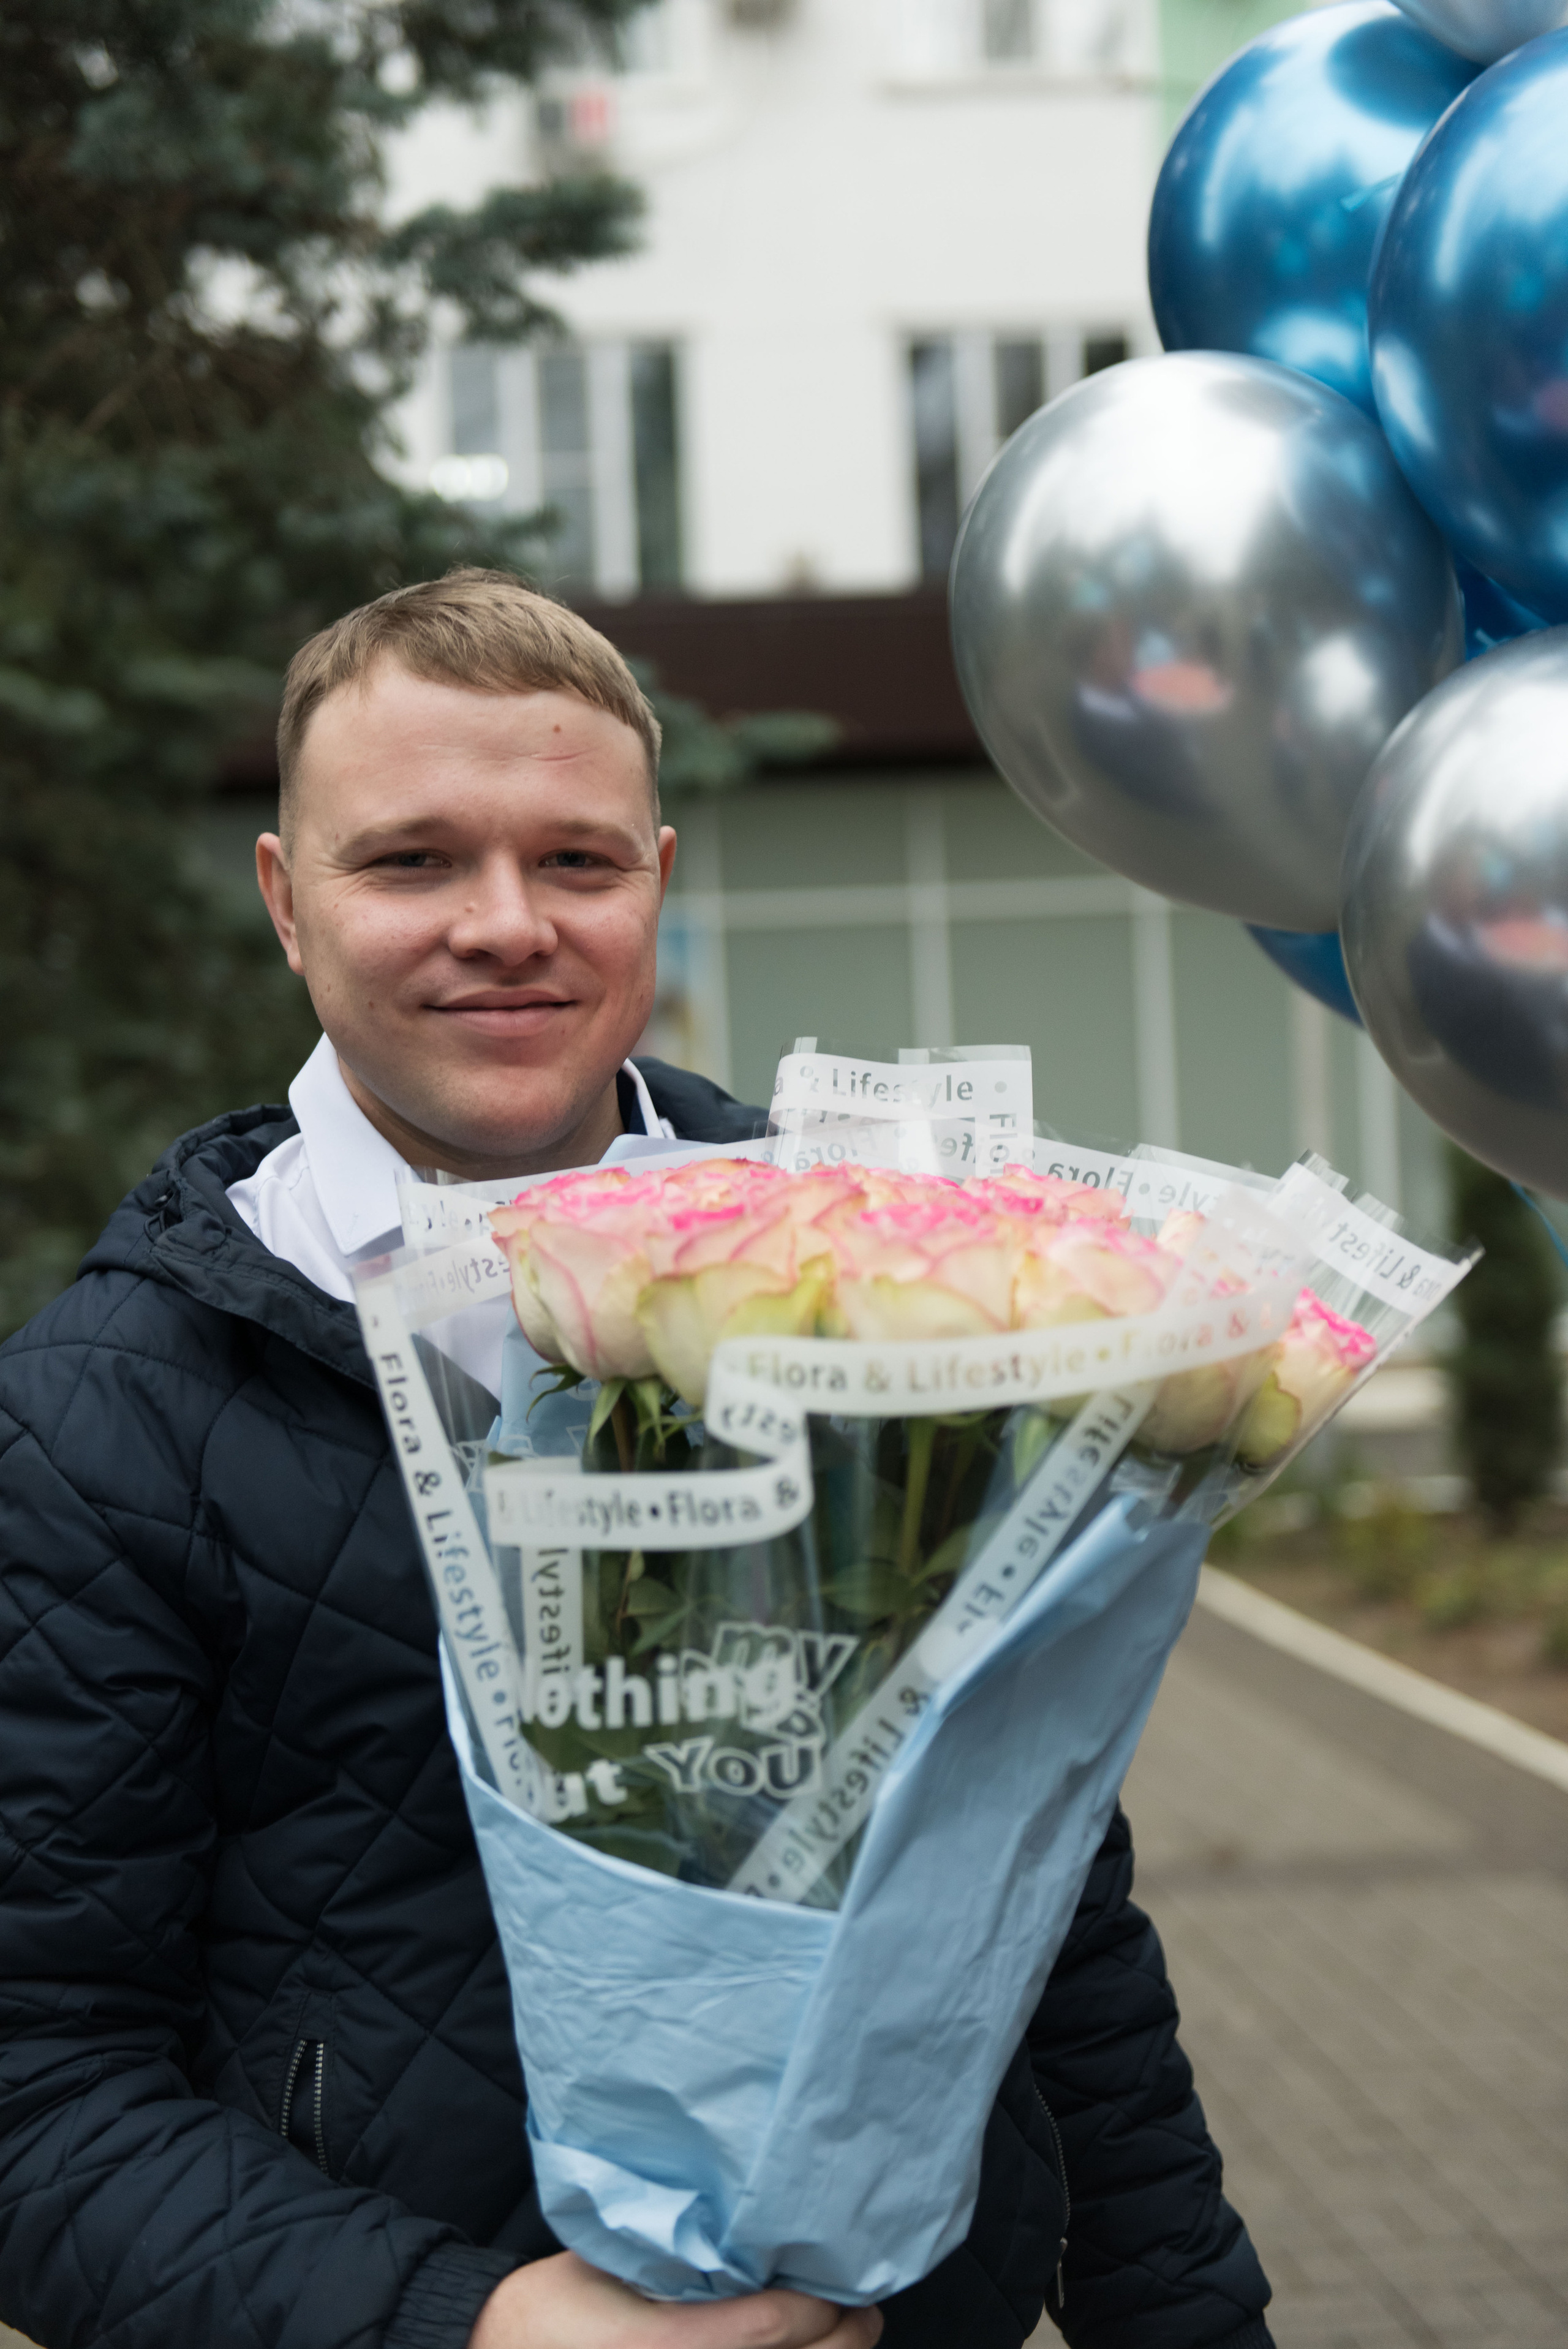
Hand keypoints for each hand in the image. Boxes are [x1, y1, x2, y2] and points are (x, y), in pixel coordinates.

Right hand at [468, 2251, 882, 2348]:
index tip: (841, 2279)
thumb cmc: (554, 2305)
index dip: (821, 2307)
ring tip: (841, 2336)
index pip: (772, 2329)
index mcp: (662, 2346)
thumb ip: (681, 2258)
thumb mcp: (614, 2267)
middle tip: (861, 2310)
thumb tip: (752, 2237)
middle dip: (842, 2340)